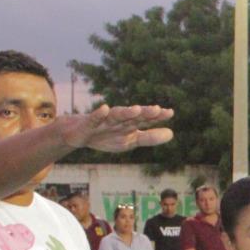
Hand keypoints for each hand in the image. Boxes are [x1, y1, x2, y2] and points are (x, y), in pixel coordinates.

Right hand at [60, 104, 174, 152]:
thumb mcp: (130, 140)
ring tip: (136, 109)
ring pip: (116, 116)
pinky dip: (98, 114)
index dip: (157, 117)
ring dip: (125, 112)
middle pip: (133, 116)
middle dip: (144, 113)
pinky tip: (104, 108)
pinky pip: (93, 119)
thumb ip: (150, 137)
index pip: (145, 120)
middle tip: (157, 109)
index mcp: (129, 124)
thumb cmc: (107, 136)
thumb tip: (172, 133)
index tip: (169, 112)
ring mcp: (103, 121)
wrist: (78, 135)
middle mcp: (119, 120)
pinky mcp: (88, 124)